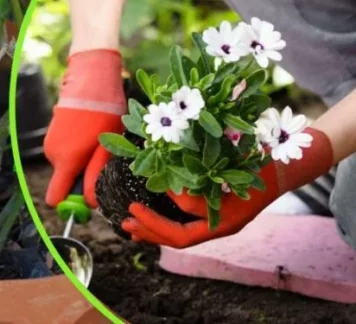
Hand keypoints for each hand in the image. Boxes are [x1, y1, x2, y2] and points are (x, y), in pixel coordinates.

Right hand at [44, 49, 125, 207]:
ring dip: (81, 162)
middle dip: (82, 178)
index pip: (55, 199)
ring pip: (67, 167)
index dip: (71, 204)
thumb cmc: (104, 114)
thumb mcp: (106, 148)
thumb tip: (90, 203)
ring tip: (96, 141)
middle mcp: (53, 155)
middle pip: (65, 182)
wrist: (90, 81)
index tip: (87, 198)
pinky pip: (64, 153)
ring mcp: (50, 143)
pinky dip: (76, 150)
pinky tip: (88, 133)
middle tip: (101, 160)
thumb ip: (95, 177)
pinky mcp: (52, 134)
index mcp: (66, 161)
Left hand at [122, 128, 333, 247]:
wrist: (282, 167)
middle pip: (178, 239)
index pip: (184, 230)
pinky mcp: (213, 212)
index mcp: (224, 223)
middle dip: (150, 231)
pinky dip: (164, 222)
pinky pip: (183, 225)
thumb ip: (198, 190)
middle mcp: (218, 227)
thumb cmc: (257, 166)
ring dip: (152, 230)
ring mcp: (216, 222)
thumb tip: (167, 192)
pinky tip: (148, 217)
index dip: (159, 218)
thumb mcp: (228, 177)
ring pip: (178, 235)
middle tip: (125, 221)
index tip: (140, 200)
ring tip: (129, 224)